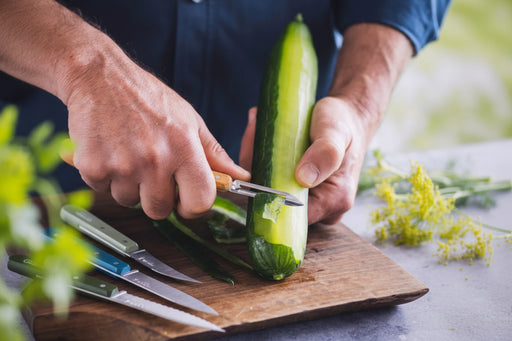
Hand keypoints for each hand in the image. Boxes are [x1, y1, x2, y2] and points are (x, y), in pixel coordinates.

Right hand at [64, 44, 248, 219]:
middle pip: (160, 210)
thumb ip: (214, 154)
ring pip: (128, 201)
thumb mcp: (189, 121)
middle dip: (156, 197)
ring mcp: (122, 165)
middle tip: (151, 172)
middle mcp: (155, 159)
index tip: (186, 201)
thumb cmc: (148, 98)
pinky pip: (102, 190)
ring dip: (129, 186)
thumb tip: (241, 177)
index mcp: (184, 148)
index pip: (201, 201)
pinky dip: (105, 177)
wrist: (99, 77)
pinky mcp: (92, 167)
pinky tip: (109, 152)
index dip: (194, 207)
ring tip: (128, 155)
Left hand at [241, 23, 412, 224]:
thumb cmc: (343, 122)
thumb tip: (303, 177)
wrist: (345, 113)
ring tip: (259, 125)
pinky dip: (258, 152)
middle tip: (257, 132)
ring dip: (256, 157)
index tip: (252, 166)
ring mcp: (305, 198)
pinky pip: (268, 175)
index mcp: (333, 202)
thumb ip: (325, 153)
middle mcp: (319, 208)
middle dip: (258, 169)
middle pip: (274, 201)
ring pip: (268, 188)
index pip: (291, 217)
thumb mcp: (336, 132)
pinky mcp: (293, 185)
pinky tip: (260, 127)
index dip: (267, 198)